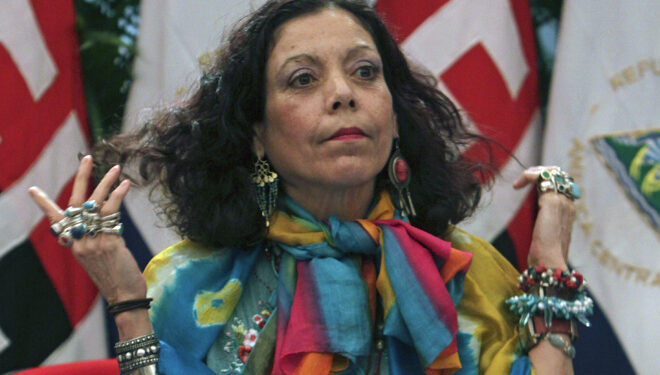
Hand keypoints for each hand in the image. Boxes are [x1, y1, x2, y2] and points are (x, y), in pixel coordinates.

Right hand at [28, 155, 145, 303]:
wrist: (123, 297)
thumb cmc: (115, 277)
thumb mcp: (98, 258)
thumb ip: (95, 239)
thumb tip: (104, 222)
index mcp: (73, 245)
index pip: (56, 221)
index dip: (44, 205)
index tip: (33, 190)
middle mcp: (79, 241)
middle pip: (74, 203)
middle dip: (81, 177)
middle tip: (86, 158)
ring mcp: (92, 241)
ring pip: (95, 203)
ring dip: (106, 182)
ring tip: (115, 168)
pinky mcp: (108, 241)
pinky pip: (111, 211)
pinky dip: (118, 195)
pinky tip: (125, 184)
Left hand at [513, 166, 575, 268]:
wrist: (550, 262)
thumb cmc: (545, 255)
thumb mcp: (546, 237)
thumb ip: (545, 226)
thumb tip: (536, 223)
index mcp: (569, 211)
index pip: (563, 186)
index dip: (547, 182)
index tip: (529, 188)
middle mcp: (568, 204)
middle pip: (559, 176)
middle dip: (540, 173)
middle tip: (523, 180)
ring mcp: (561, 202)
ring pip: (550, 174)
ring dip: (532, 174)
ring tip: (520, 182)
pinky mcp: (551, 202)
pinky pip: (540, 178)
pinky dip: (527, 177)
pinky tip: (517, 186)